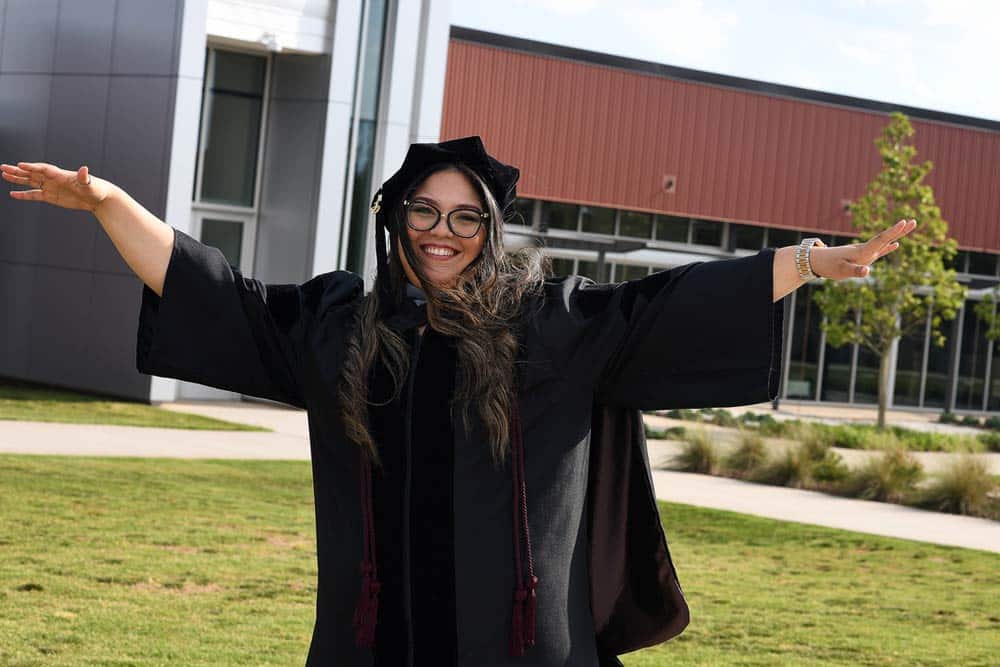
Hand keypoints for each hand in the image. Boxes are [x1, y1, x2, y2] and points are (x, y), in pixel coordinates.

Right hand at [1, 162, 115, 212]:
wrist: (98, 198)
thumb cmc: (96, 189)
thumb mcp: (90, 184)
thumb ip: (85, 177)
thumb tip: (84, 169)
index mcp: (61, 175)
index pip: (43, 169)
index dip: (32, 167)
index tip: (20, 165)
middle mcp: (53, 179)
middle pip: (32, 173)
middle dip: (18, 171)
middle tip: (3, 167)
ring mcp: (51, 187)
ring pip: (30, 182)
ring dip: (17, 179)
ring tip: (4, 175)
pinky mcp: (51, 196)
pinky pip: (34, 195)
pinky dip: (24, 195)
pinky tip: (13, 194)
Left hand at [810, 219, 916, 279]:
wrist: (817, 261)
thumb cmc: (829, 266)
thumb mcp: (842, 271)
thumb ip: (855, 271)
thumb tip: (868, 271)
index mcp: (863, 251)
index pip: (880, 239)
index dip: (892, 232)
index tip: (904, 221)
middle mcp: (866, 249)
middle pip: (885, 237)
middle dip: (900, 230)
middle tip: (914, 221)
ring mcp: (865, 252)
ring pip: (884, 242)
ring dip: (897, 235)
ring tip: (909, 226)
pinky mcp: (862, 256)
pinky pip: (879, 250)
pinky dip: (888, 248)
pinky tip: (896, 245)